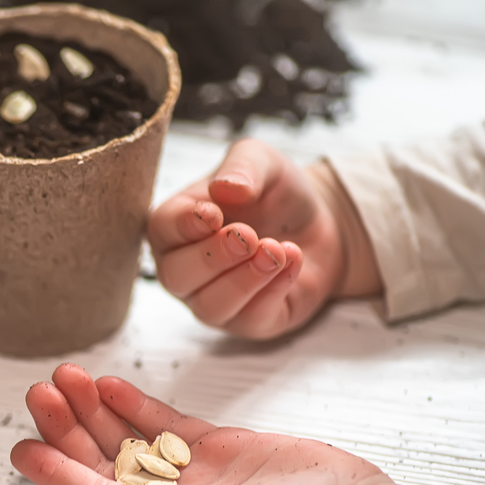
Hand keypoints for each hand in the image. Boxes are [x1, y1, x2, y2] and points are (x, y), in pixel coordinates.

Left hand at [11, 364, 477, 484]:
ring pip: (127, 436)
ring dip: (94, 409)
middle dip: (68, 428)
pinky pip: (163, 422)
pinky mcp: (213, 446)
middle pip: (103, 462)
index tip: (23, 449)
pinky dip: (135, 404)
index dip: (57, 475)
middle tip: (39, 392)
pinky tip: (108, 384)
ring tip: (65, 377)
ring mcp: (188, 472)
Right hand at [148, 139, 379, 338]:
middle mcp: (184, 269)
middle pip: (177, 276)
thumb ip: (243, 166)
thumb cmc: (275, 195)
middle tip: (247, 235)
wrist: (321, 224)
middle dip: (213, 257)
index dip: (184, 225)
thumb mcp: (263, 162)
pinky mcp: (247, 322)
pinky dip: (273, 290)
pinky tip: (293, 260)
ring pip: (210, 305)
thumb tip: (226, 188)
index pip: (163, 230)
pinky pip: (249, 318)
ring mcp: (212, 300)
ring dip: (244, 279)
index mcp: (176, 227)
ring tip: (276, 250)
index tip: (213, 214)